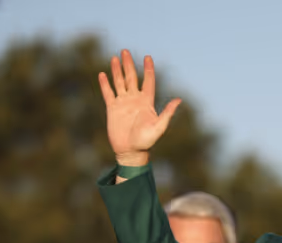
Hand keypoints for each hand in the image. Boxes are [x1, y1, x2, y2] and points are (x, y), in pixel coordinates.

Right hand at [98, 50, 181, 166]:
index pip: (148, 81)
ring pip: (119, 82)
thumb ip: (167, 113)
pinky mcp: (113, 109)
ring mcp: (123, 103)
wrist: (131, 151)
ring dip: (117, 70)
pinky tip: (102, 74)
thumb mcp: (159, 127)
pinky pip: (108, 93)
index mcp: (147, 102)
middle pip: (132, 78)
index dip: (148, 69)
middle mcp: (135, 100)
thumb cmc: (147, 141)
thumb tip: (179, 100)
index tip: (148, 57)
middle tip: (125, 51)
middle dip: (129, 65)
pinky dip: (105, 84)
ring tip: (115, 57)